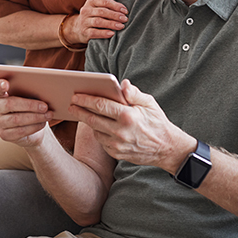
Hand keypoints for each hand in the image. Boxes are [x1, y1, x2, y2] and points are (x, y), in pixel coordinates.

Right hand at [0, 77, 52, 147]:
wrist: (31, 128)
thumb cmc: (30, 107)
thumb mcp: (29, 96)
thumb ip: (30, 90)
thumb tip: (44, 90)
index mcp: (0, 92)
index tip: (6, 84)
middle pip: (9, 104)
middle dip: (30, 105)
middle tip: (44, 106)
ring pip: (16, 119)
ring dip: (35, 117)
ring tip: (48, 115)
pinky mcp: (4, 134)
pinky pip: (20, 131)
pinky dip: (34, 127)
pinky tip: (42, 123)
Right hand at [63, 0, 128, 44]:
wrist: (77, 28)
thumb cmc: (92, 15)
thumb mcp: (97, 5)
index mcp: (90, 1)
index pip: (104, 1)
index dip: (116, 6)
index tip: (125, 11)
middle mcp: (86, 10)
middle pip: (102, 11)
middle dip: (115, 15)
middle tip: (125, 19)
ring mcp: (84, 21)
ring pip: (98, 22)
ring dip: (111, 24)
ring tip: (121, 26)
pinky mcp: (84, 32)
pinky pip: (94, 33)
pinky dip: (104, 33)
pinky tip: (112, 34)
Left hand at [68, 79, 192, 172]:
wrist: (167, 149)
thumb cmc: (157, 122)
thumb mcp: (149, 103)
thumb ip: (133, 93)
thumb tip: (122, 83)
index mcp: (128, 116)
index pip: (100, 105)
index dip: (85, 99)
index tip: (75, 95)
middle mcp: (120, 131)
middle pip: (92, 119)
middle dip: (79, 110)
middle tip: (71, 104)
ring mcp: (117, 145)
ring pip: (95, 131)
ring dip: (88, 122)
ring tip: (83, 114)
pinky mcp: (117, 154)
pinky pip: (101, 142)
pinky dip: (98, 133)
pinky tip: (98, 126)